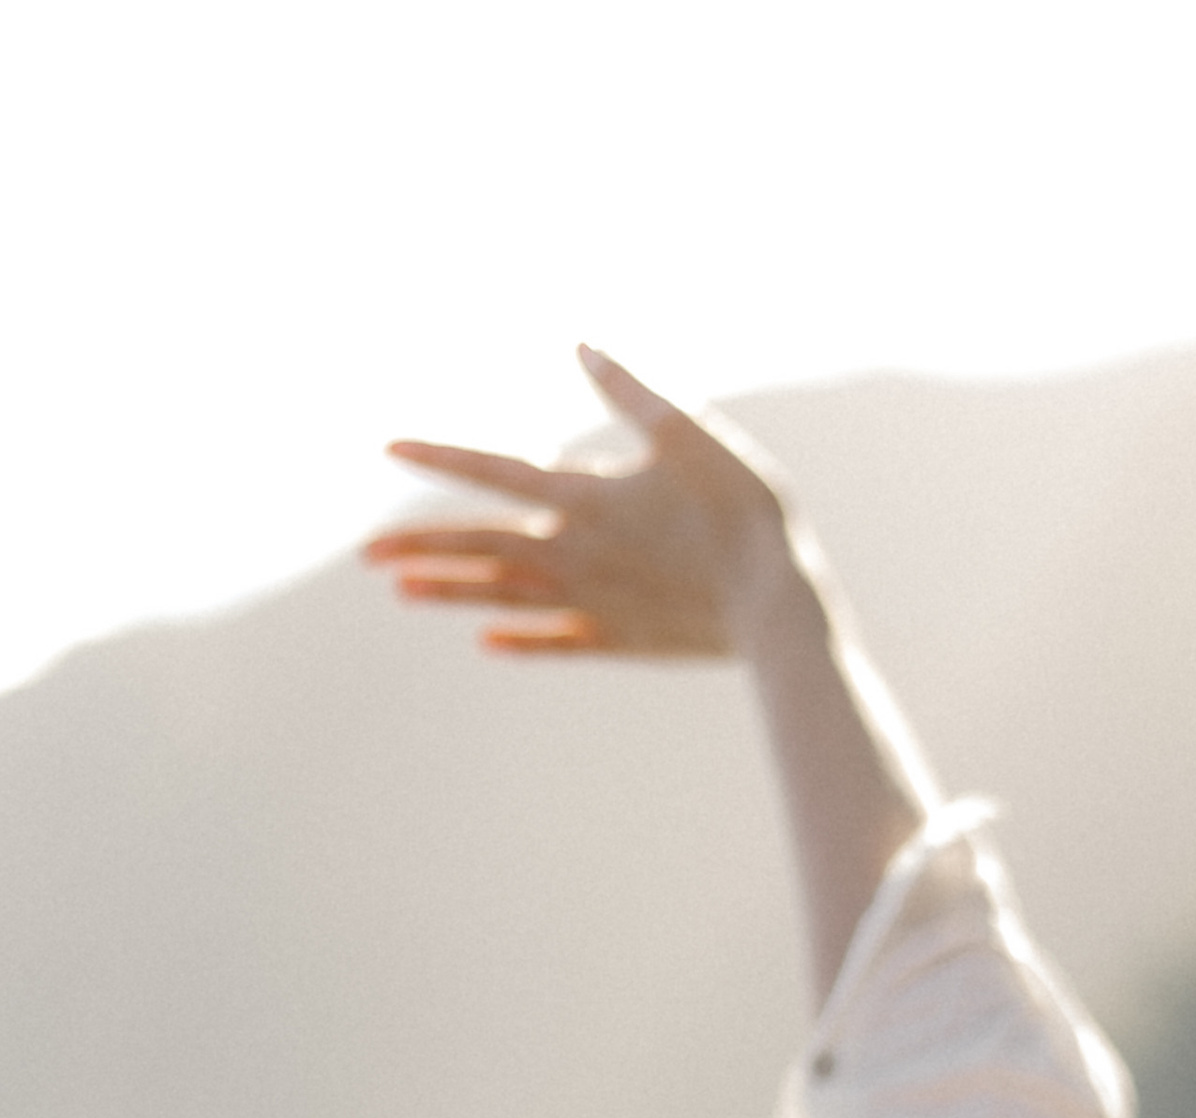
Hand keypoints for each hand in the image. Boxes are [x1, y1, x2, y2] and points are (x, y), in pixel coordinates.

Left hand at [363, 346, 798, 656]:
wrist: (775, 605)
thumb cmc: (739, 510)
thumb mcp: (686, 433)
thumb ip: (628, 389)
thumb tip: (579, 342)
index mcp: (584, 498)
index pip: (495, 471)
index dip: (440, 456)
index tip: (390, 449)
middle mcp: (576, 553)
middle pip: (483, 545)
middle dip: (421, 545)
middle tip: (365, 553)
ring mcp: (596, 602)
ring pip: (507, 594)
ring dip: (452, 591)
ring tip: (402, 592)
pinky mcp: (623, 639)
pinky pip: (558, 640)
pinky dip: (521, 638)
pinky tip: (486, 641)